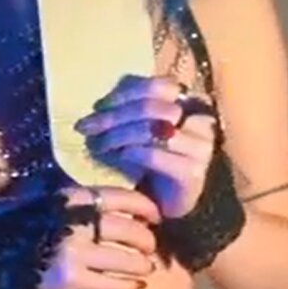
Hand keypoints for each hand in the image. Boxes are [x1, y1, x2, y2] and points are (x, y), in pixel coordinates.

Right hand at [40, 185, 161, 288]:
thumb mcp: (50, 201)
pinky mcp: (69, 278)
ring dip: (142, 265)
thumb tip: (118, 210)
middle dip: (146, 240)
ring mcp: (73, 250)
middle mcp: (77, 221)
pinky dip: (128, 285)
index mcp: (75, 198)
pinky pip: (110, 283)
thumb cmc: (23, 225)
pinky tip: (137, 286)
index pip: (122, 197)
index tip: (155, 216)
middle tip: (149, 247)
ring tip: (146, 268)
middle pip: (129, 230)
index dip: (145, 207)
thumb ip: (80, 204)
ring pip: (125, 259)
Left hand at [74, 75, 218, 218]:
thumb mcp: (139, 128)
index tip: (98, 107)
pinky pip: (154, 155)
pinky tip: (117, 156)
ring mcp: (200, 147)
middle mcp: (201, 121)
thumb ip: (128, 110)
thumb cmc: (152, 160)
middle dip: (114, 117)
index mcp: (190, 102)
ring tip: (97, 145)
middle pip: (151, 107)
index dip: (124, 94)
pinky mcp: (192, 172)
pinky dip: (131, 153)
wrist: (169, 202)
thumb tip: (100, 105)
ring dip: (118, 135)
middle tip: (87, 128)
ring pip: (153, 129)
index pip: (158, 86)